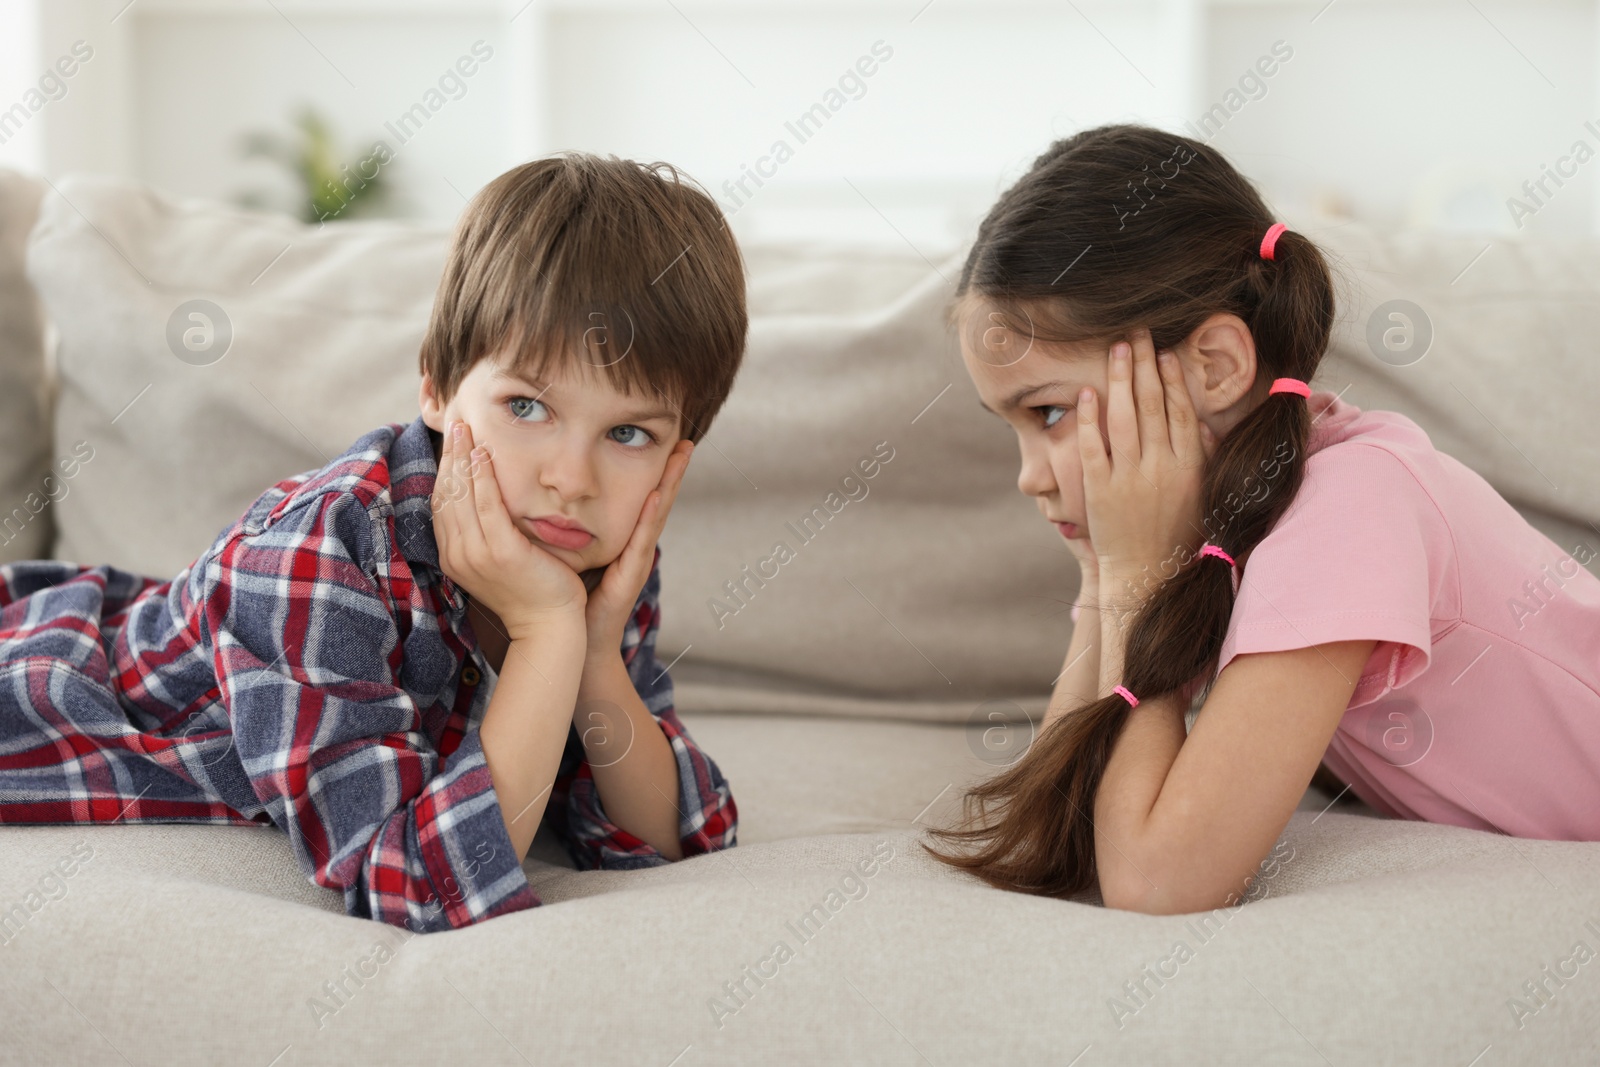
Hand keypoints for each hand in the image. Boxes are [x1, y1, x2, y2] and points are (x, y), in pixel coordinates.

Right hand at [432, 419, 586, 639]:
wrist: (549, 626)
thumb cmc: (532, 591)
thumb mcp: (499, 561)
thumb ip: (486, 535)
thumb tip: (484, 502)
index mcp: (453, 557)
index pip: (441, 504)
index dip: (444, 470)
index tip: (452, 443)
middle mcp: (457, 555)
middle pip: (445, 494)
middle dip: (449, 456)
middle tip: (455, 423)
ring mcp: (476, 554)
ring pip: (462, 495)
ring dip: (463, 457)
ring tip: (466, 428)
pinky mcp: (500, 551)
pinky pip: (487, 505)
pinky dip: (483, 476)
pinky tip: (485, 453)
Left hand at [583, 438, 694, 657]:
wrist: (571, 638)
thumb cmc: (566, 597)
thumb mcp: (566, 552)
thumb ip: (564, 527)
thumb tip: (544, 494)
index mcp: (620, 538)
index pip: (639, 498)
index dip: (652, 471)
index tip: (664, 442)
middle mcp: (634, 545)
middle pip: (657, 500)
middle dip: (672, 471)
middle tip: (686, 441)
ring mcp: (636, 559)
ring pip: (657, 514)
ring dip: (671, 484)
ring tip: (684, 456)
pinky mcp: (630, 574)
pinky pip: (642, 540)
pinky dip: (651, 516)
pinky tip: (656, 495)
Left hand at [1077, 327, 1217, 599]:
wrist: (1145, 576)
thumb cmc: (1178, 534)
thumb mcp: (1202, 495)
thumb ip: (1203, 457)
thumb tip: (1202, 422)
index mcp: (1190, 467)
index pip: (1182, 411)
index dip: (1173, 379)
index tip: (1165, 352)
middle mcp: (1161, 468)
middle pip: (1153, 404)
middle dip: (1144, 364)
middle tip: (1138, 333)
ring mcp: (1129, 479)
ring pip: (1123, 417)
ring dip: (1119, 378)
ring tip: (1116, 348)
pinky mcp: (1100, 490)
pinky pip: (1092, 446)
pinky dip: (1089, 417)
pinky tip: (1087, 392)